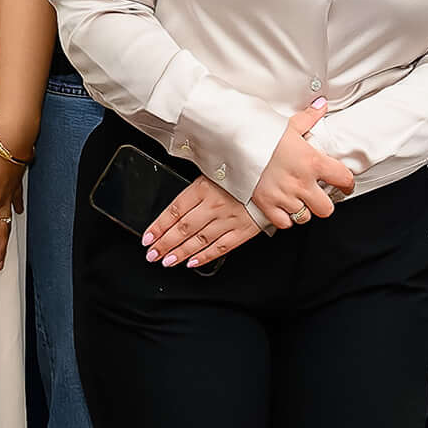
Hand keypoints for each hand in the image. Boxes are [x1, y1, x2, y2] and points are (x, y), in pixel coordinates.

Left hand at [141, 174, 265, 268]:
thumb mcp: (219, 165)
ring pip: (198, 240)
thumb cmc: (250, 167)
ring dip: (179, 252)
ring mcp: (229, 219)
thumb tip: (182, 189)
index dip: (158, 226)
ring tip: (166, 260)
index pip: (174, 210)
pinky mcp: (244, 229)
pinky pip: (221, 246)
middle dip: (164, 243)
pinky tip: (192, 262)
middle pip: (182, 228)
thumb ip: (199, 180)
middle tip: (151, 254)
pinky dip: (205, 256)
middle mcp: (214, 205)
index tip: (147, 237)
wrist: (280, 173)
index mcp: (205, 187)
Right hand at [252, 100, 354, 230]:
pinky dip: (285, 219)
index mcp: (313, 162)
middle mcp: (302, 183)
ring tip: (299, 202)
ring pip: (305, 217)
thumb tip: (322, 105)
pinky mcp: (267, 206)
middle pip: (326, 208)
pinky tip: (283, 209)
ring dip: (304, 211)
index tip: (346, 186)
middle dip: (324, 204)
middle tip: (319, 197)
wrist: (235, 144)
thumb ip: (309, 118)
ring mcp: (285, 197)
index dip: (348, 184)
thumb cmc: (262, 134)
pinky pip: (284, 223)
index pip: (344, 179)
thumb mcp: (289, 124)